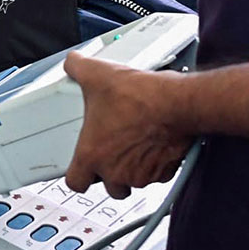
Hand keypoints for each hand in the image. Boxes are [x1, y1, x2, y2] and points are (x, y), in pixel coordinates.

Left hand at [62, 53, 191, 198]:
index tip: (81, 167)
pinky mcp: (164, 172)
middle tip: (113, 151)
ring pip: (134, 182)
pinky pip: (157, 175)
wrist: (176, 104)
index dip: (77, 176)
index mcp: (92, 154)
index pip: (75, 183)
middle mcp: (116, 171)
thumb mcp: (96, 74)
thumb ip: (77, 68)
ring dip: (133, 169)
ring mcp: (141, 175)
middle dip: (110, 173)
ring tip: (135, 144)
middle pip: (108, 186)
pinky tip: (154, 143)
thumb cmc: (138, 96)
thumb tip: (72, 63)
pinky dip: (155, 164)